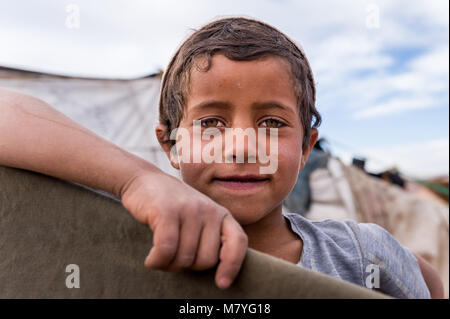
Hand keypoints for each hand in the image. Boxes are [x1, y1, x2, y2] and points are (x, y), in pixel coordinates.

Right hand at [120, 171, 247, 288]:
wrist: (144, 180)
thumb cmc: (173, 207)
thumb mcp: (199, 217)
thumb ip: (210, 237)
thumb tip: (219, 275)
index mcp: (221, 214)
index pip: (238, 242)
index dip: (232, 265)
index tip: (222, 284)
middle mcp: (209, 210)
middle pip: (206, 259)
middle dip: (188, 267)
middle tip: (174, 259)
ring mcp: (188, 209)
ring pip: (185, 258)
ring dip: (169, 265)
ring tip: (160, 257)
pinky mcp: (166, 211)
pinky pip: (166, 250)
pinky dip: (157, 262)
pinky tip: (151, 260)